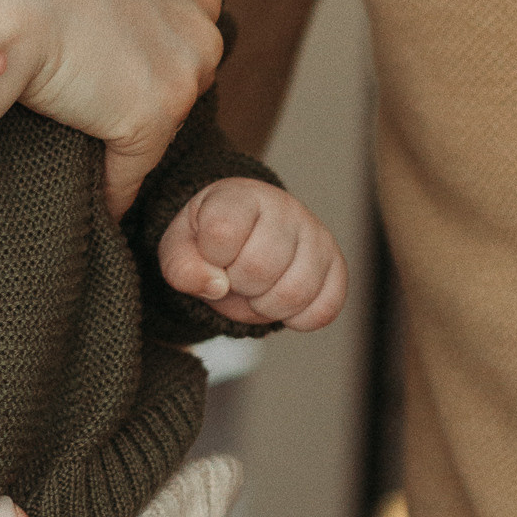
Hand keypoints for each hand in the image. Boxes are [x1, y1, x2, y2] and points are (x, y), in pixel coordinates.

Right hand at [0, 0, 221, 215]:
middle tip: (87, 113)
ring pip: (158, 116)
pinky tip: (82, 196)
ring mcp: (183, 62)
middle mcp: (197, 11)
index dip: (132, 47)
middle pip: (178, 70)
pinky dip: (109, 188)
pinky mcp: (153, 112)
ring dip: (123, 137)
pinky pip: (132, 170)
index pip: (173, 22)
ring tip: (80, 155)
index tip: (96, 66)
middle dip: (139, 90)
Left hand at [159, 180, 347, 329]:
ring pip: (295, 292)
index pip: (223, 232)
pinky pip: (325, 309)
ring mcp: (316, 235)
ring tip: (256, 290)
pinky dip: (298, 319)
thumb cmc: (209, 241)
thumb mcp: (179, 248)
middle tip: (234, 276)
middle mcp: (285, 208)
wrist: (245, 235)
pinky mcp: (336, 264)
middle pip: (260, 268)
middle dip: (238, 286)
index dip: (211, 258)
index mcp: (241, 196)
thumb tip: (215, 285)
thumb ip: (182, 267)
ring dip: (266, 307)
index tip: (212, 253)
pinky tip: (282, 303)